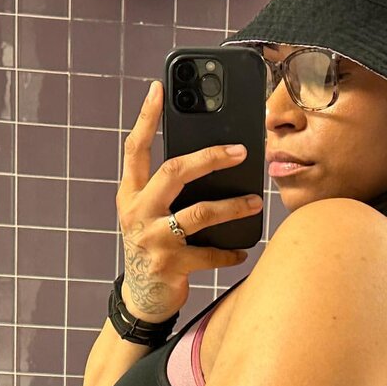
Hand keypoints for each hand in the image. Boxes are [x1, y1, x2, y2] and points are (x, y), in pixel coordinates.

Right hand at [116, 79, 263, 321]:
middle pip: (174, 172)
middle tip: (240, 151)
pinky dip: (230, 253)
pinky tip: (243, 250)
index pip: (135, 148)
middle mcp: (137, 212)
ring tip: (256, 202)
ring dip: (232, 207)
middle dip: (209, 157)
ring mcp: (153, 239)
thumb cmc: (152, 248)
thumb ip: (166, 191)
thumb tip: (208, 162)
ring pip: (198, 213)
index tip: (158, 87)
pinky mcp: (170, 265)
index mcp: (130, 194)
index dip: (146, 117)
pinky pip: (209, 254)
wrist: (142, 298)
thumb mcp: (148, 215)